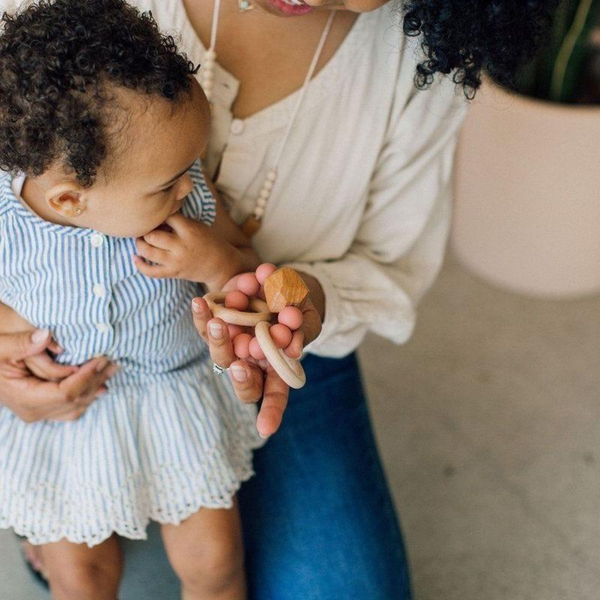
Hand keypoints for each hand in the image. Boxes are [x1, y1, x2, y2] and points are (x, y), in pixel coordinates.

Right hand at [0, 329, 117, 422]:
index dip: (85, 377)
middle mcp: (33, 412)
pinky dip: (88, 394)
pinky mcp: (45, 410)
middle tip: (113, 361)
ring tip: (111, 369)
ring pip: (78, 407)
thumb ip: (22, 342)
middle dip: (96, 380)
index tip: (100, 359)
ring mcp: (39, 413)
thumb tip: (45, 336)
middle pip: (75, 401)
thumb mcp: (1, 345)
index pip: (65, 394)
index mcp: (24, 398)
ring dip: (96, 387)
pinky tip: (101, 381)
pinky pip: (73, 407)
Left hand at [133, 213, 235, 286]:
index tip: (159, 217)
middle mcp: (181, 246)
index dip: (159, 215)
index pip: (165, 217)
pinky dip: (140, 265)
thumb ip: (179, 221)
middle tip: (146, 229)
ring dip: (140, 244)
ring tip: (141, 240)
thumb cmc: (207, 241)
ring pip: (148, 252)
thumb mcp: (197, 226)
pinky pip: (151, 271)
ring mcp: (176, 261)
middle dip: (146, 231)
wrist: (220, 265)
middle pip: (152, 235)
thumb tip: (156, 218)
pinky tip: (136, 258)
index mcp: (189, 230)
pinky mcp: (173, 273)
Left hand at [192, 264, 322, 437]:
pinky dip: (203, 314)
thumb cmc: (297, 306)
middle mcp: (252, 360)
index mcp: (276, 367)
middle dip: (241, 374)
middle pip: (242, 376)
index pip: (274, 394)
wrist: (278, 279)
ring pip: (220, 352)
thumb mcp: (307, 318)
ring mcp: (233, 342)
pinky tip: (200, 303)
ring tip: (218, 323)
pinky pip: (205, 323)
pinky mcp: (217, 321)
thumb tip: (294, 349)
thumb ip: (302, 331)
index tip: (265, 429)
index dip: (271, 411)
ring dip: (219, 340)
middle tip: (241, 363)